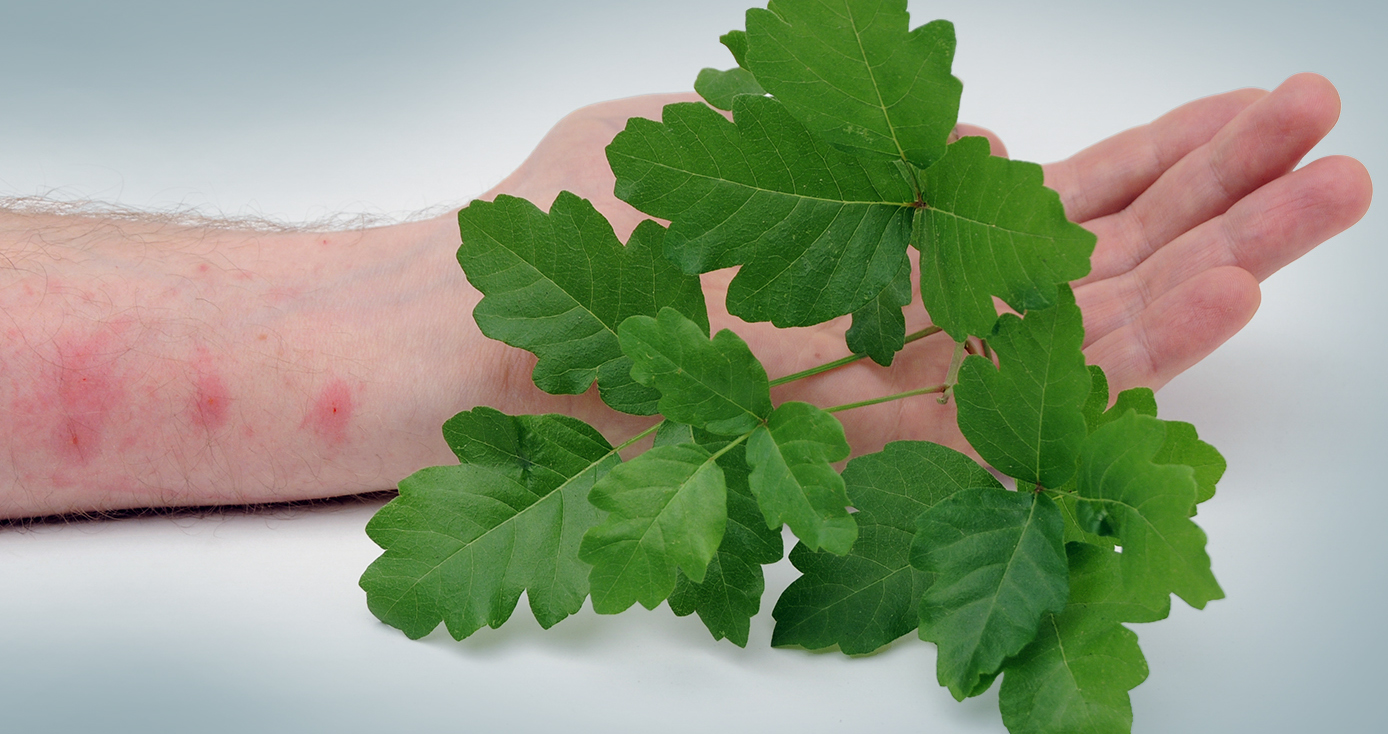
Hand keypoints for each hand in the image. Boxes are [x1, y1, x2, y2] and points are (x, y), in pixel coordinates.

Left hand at [483, 74, 1371, 455]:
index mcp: (876, 243)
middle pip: (1085, 262)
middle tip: (1334, 144)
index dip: (1153, 159)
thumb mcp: (714, 136)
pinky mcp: (867, 454)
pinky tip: (1217, 293)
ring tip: (1323, 197)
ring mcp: (888, 388)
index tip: (1251, 107)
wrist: (462, 345)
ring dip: (1208, 263)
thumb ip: (853, 140)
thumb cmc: (573, 233)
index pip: (1043, 203)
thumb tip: (992, 144)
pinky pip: (1014, 402)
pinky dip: (1118, 353)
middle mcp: (899, 322)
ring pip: (1075, 333)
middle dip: (1213, 198)